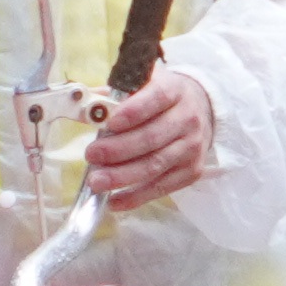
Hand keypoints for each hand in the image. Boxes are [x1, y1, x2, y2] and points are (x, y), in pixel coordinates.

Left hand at [85, 68, 219, 211]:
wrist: (201, 110)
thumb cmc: (162, 99)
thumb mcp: (143, 85)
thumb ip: (114, 95)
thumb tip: (85, 111)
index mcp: (174, 91)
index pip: (156, 99)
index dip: (133, 112)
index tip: (110, 123)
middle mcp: (187, 119)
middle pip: (151, 138)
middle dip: (118, 149)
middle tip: (91, 155)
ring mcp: (191, 147)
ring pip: (154, 165)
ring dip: (122, 176)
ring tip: (96, 181)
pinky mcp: (191, 171)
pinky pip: (161, 187)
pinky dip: (136, 197)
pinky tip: (114, 200)